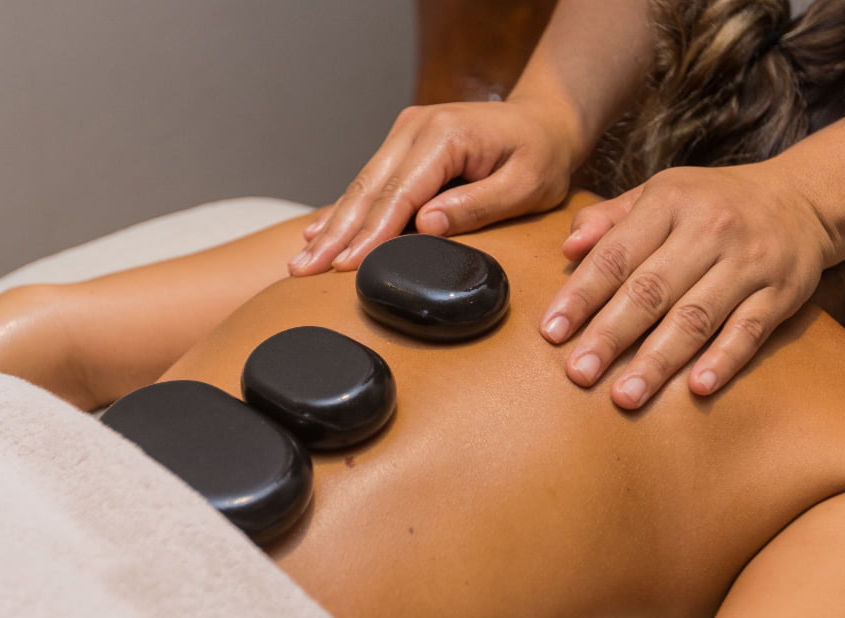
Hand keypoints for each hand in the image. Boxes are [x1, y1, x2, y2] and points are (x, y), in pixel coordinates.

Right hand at [289, 99, 580, 275]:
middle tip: (302, 271)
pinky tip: (318, 233)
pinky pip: (370, 181)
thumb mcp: (526, 186)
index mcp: (447, 135)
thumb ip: (478, 205)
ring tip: (300, 261)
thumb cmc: (541, 155)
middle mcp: (417, 127)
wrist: (545, 120)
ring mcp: (407, 131)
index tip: (344, 267)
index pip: (400, 194)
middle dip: (335, 235)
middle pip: (369, 190)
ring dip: (332, 226)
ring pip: (362, 186)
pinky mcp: (404, 142)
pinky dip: (345, 210)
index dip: (371, 234)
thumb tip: (427, 225)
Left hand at [539, 164, 834, 408]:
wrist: (803, 198)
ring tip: (626, 396)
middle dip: (611, 335)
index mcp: (670, 202)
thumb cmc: (713, 203)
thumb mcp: (661, 193)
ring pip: (697, 317)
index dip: (581, 295)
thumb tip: (568, 248)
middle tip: (579, 374)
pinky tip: (697, 388)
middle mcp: (710, 230)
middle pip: (652, 290)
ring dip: (658, 360)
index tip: (551, 333)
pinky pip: (749, 331)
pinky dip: (724, 360)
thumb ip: (610, 219)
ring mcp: (749, 263)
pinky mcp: (781, 293)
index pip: (616, 254)